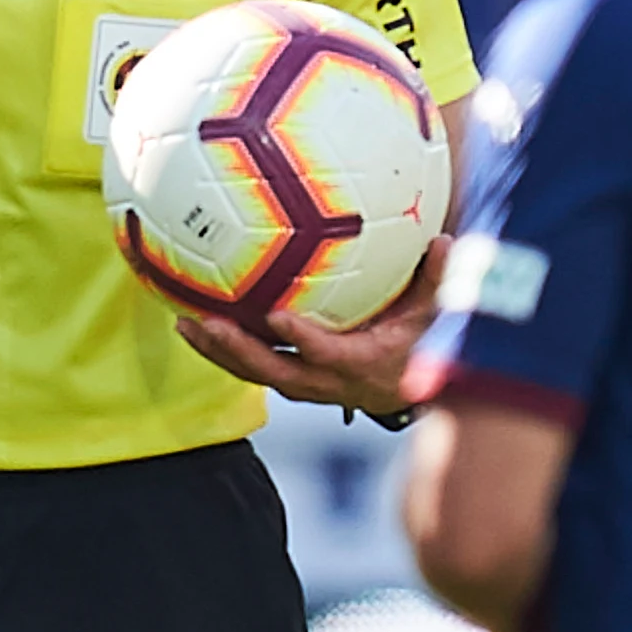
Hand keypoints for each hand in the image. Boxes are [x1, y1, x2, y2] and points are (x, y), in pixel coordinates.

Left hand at [175, 260, 439, 418]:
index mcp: (361, 364)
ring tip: (184, 323)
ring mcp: (307, 383)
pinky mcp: (293, 379)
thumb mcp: (437, 315)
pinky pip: (253, 367)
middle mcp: (328, 381)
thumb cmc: (423, 346)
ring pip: (256, 373)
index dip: (303, 338)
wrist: (409, 389)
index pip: (328, 353)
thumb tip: (446, 241)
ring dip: (219, 352)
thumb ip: (439, 280)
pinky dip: (224, 350)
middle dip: (238, 349)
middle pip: (275, 369)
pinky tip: (197, 325)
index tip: (278, 316)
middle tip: (208, 323)